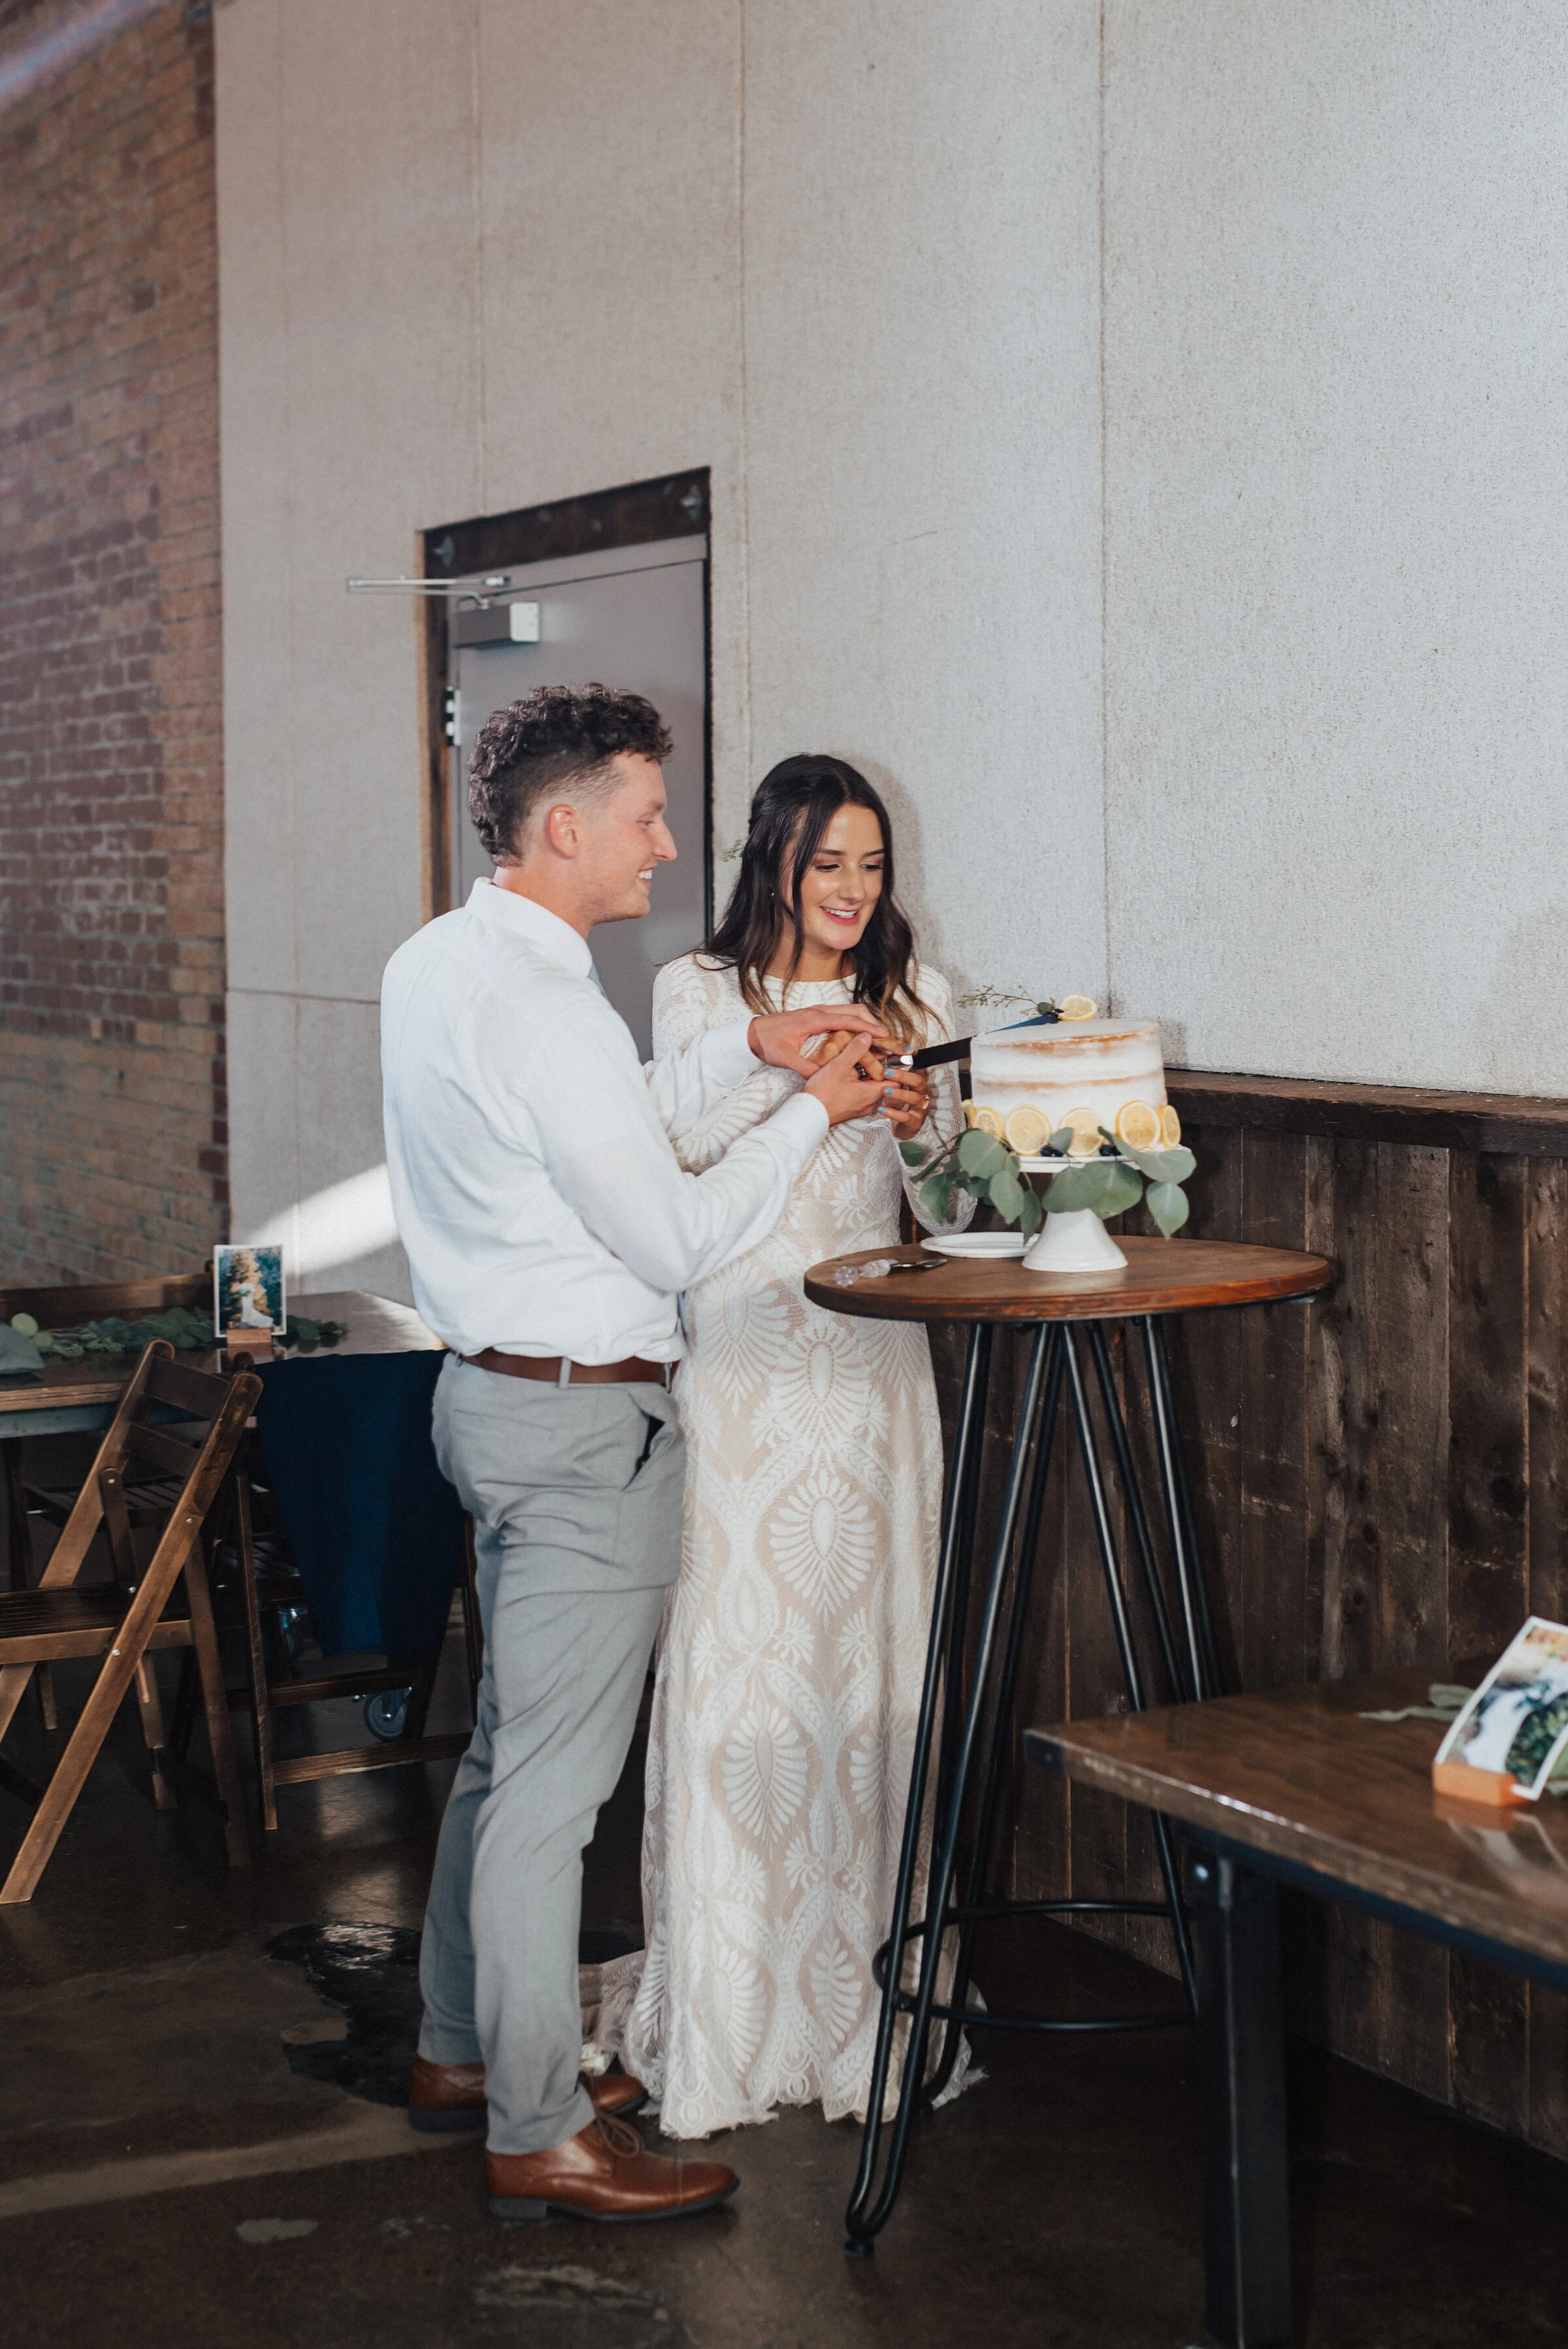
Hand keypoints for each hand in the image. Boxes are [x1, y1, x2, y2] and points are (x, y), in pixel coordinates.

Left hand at [748, 1004, 888, 1077]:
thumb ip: (805, 1067)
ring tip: (876, 1037)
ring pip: (848, 1010)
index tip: (883, 1035)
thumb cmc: (767, 1042)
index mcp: (814, 1019)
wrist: (751, 1033)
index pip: (848, 1020)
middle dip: (871, 1021)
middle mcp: (818, 1011)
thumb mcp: (785, 1058)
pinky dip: (853, 1022)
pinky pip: (840, 1015)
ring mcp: (816, 1012)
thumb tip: (823, 1078)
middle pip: (853, 1010)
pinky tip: (857, 1036)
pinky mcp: (814, 1016)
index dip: (867, 1027)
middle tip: (885, 1038)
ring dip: (863, 1021)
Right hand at [803, 1034, 889, 1127]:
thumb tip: (868, 1037)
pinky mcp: (850, 1108)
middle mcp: (869, 1103)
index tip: (889, 1054)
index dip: (894, 1066)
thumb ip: (855, 1050)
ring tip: (858, 1061)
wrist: (807, 1115)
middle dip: (879, 1067)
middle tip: (872, 1053)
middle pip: (883, 1082)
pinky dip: (859, 1082)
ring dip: (867, 1074)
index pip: (895, 1080)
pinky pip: (861, 1093)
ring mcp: (860, 1107)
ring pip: (871, 1087)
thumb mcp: (838, 1067)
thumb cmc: (822, 1094)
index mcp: (872, 1093)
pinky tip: (848, 1073)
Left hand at [881, 1064, 930, 1140]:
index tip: (899, 1055)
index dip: (911, 1063)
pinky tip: (881, 1109)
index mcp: (919, 1082)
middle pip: (918, 1081)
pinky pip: (906, 1117)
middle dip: (902, 1076)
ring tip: (884, 1090)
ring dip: (899, 1093)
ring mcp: (921, 1108)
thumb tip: (881, 1057)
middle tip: (885, 1072)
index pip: (918, 1069)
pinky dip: (893, 1113)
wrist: (903, 1127)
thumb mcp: (897, 1087)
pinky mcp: (916, 1122)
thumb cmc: (899, 1104)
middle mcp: (923, 1093)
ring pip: (914, 1098)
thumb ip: (893, 1075)